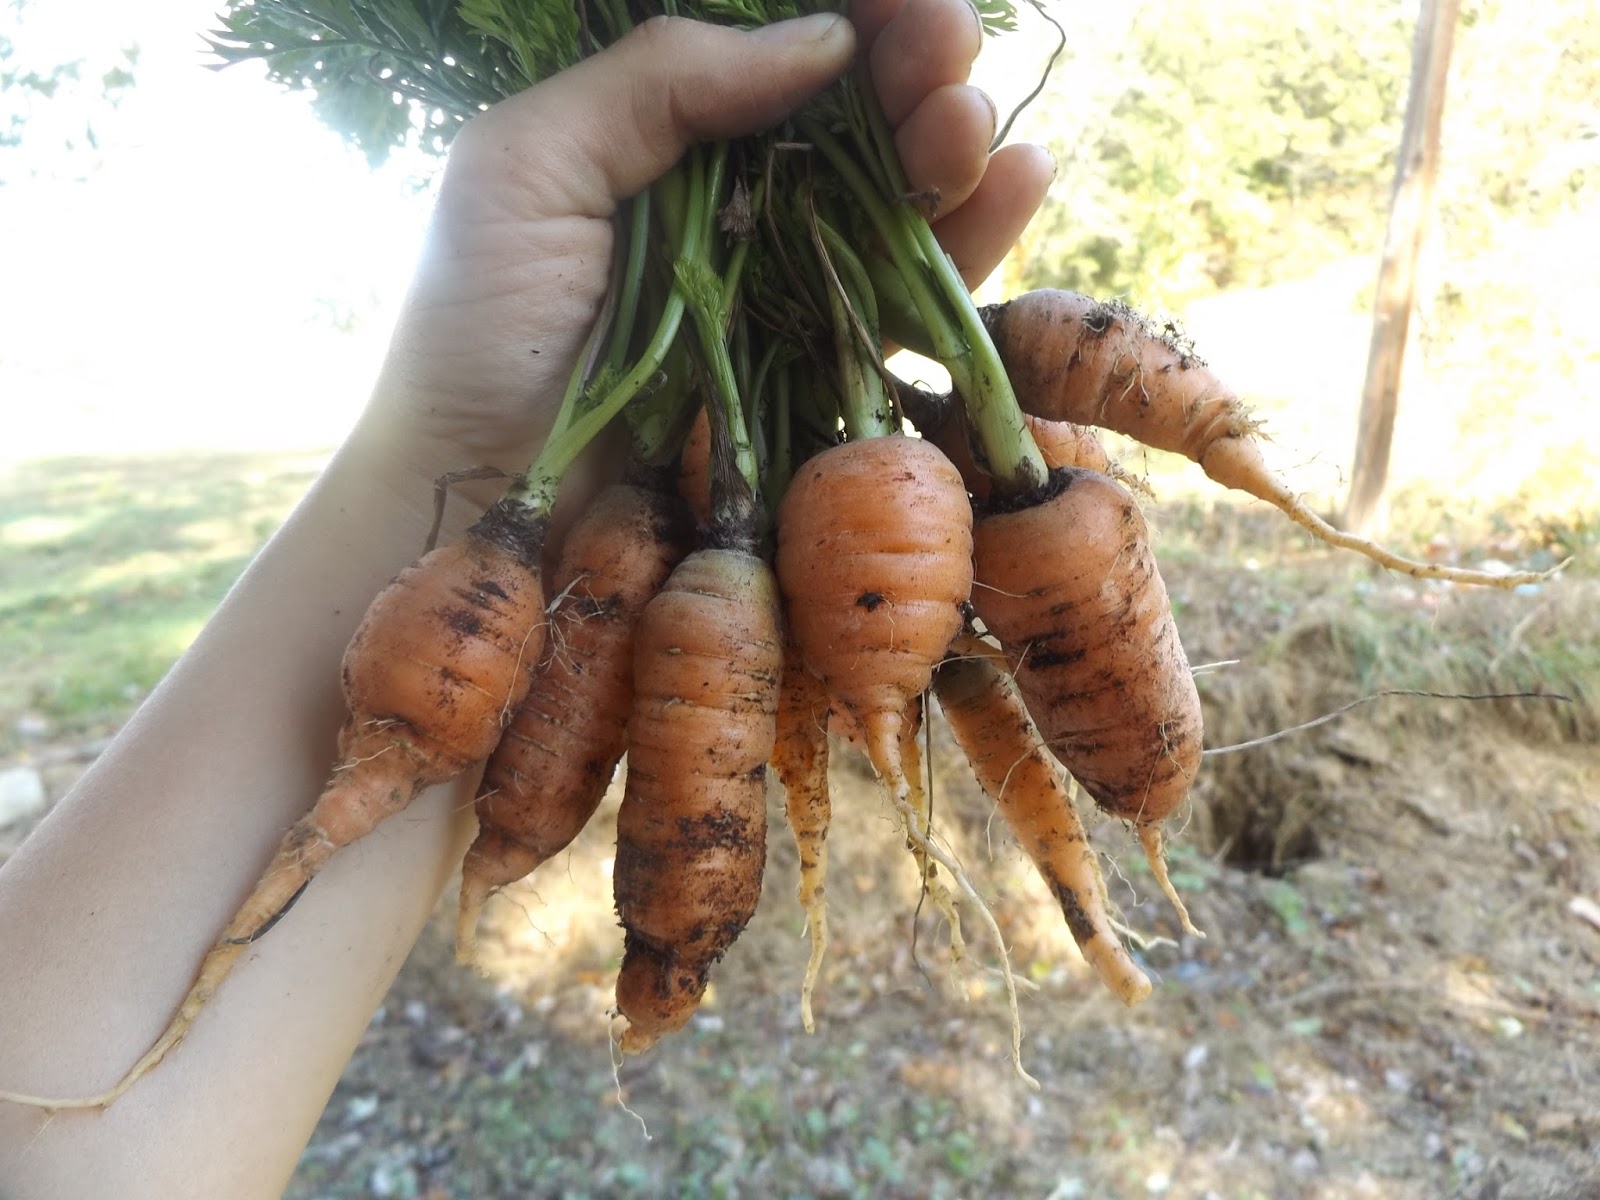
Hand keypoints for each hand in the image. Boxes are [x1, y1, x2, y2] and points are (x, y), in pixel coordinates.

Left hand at [364, 0, 1052, 493]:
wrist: (485, 489)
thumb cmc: (478, 323)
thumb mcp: (528, 163)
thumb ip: (659, 80)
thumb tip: (820, 36)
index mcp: (666, 125)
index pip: (776, 41)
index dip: (849, 5)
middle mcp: (739, 190)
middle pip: (856, 103)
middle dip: (913, 58)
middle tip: (945, 37)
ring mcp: (789, 276)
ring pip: (901, 186)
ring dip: (950, 134)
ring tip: (962, 113)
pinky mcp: (824, 359)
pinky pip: (916, 291)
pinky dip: (979, 232)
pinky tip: (1018, 175)